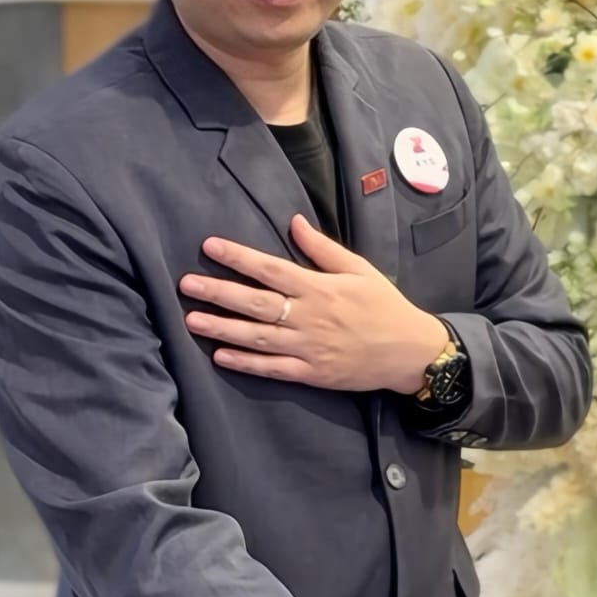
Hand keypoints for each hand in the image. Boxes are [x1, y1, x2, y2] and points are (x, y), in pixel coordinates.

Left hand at [180, 215, 446, 393]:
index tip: (210, 247)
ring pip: (257, 338)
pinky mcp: (312, 374)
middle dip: (218, 292)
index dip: (238, 257)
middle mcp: (309, 317)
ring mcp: (309, 348)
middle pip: (255, 303)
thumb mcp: (359, 269)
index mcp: (319, 288)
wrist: (411, 351)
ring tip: (191, 320)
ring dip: (222, 328)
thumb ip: (323, 248)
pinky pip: (273, 369)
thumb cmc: (384, 306)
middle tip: (186, 285)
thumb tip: (294, 222)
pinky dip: (246, 363)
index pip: (270, 269)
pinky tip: (220, 356)